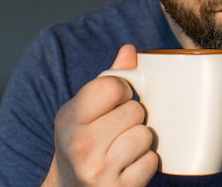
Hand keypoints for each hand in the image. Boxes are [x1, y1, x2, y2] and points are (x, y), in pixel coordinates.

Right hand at [42, 44, 157, 185]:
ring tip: (123, 147)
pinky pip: (152, 162)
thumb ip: (108, 80)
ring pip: (145, 135)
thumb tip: (130, 50)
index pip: (111, 86)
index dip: (121, 90)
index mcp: (69, 118)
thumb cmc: (83, 142)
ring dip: (141, 140)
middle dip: (133, 117)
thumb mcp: (84, 110)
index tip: (115, 101)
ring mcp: (98, 171)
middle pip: (135, 110)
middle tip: (117, 129)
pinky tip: (128, 166)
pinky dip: (145, 162)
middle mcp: (80, 145)